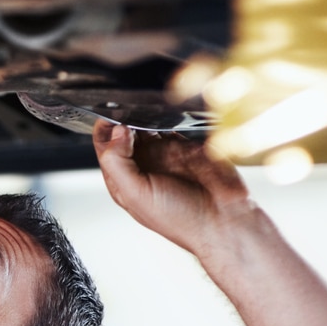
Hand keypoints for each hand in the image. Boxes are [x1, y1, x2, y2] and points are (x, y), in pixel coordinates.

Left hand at [92, 120, 255, 259]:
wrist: (223, 220)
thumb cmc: (180, 219)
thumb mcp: (137, 194)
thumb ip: (119, 163)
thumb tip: (116, 132)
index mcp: (124, 181)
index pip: (105, 148)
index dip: (104, 131)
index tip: (108, 116)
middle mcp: (143, 166)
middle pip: (123, 133)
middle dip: (122, 118)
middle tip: (126, 106)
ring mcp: (165, 154)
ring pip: (146, 125)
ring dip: (143, 114)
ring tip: (143, 105)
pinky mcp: (187, 145)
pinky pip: (172, 123)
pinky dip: (166, 114)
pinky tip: (163, 109)